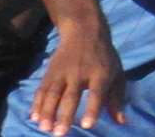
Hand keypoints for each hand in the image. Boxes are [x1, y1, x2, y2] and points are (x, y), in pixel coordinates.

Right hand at [29, 20, 126, 134]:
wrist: (83, 29)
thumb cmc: (103, 57)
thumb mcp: (116, 73)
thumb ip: (117, 98)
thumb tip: (121, 122)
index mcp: (100, 74)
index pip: (96, 93)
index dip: (92, 109)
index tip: (87, 125)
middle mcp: (80, 73)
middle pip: (70, 95)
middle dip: (64, 115)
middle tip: (59, 134)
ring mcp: (62, 71)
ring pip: (53, 93)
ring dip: (47, 111)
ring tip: (44, 128)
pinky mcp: (51, 71)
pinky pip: (42, 88)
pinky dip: (37, 103)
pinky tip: (34, 117)